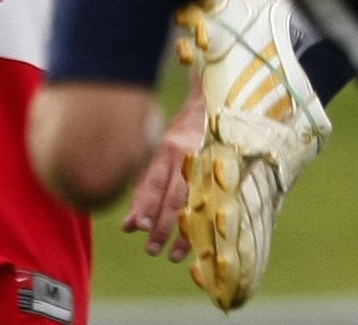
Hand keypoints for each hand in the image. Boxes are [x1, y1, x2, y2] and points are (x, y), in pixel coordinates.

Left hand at [121, 85, 203, 261]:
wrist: (217, 102)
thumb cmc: (182, 133)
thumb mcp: (158, 154)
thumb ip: (145, 188)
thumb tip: (129, 227)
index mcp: (168, 149)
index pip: (154, 182)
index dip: (144, 206)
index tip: (136, 228)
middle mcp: (189, 155)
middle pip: (175, 195)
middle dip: (162, 225)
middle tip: (152, 249)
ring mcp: (211, 160)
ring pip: (197, 200)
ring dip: (185, 230)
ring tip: (174, 255)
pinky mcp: (228, 166)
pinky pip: (218, 197)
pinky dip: (209, 219)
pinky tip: (205, 237)